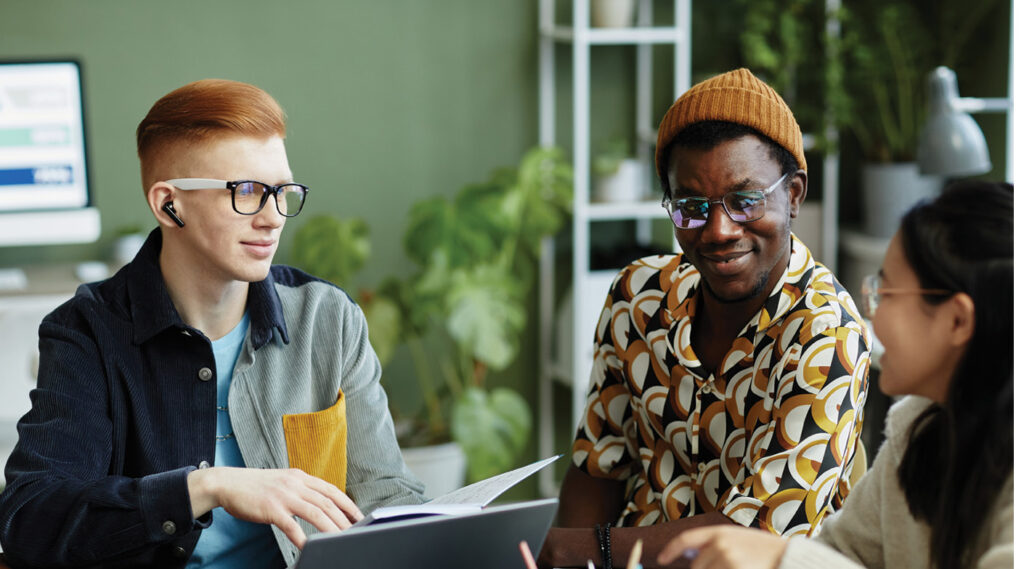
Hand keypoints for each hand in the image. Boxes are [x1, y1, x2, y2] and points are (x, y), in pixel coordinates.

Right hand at [188, 466, 362, 547]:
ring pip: (315, 513)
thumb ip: (301, 491)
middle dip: (344, 519)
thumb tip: (319, 506)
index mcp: (300, 477)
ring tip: (341, 540)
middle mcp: (295, 484)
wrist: (228, 483)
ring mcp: (284, 496)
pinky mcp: (271, 509)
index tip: (359, 516)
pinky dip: (302, 538)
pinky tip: (309, 547)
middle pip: (327, 502)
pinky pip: (291, 526)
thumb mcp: (283, 482)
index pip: (331, 490)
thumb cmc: (256, 486)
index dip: (347, 504)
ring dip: (330, 528)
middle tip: (356, 532)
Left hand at [658, 526, 787, 568]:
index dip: (671, 549)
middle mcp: (720, 545)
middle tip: (724, 567)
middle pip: (695, 566)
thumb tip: (688, 555)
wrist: (789, 558)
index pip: (686, 539)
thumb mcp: (737, 539)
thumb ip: (714, 545)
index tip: (662, 559)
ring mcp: (727, 561)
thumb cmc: (762, 551)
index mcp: (719, 532)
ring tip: (738, 567)